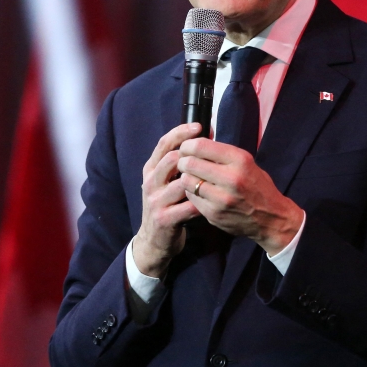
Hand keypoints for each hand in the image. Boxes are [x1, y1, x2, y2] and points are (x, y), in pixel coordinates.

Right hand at [133, 122, 202, 277]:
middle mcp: (150, 182)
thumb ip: (179, 162)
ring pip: (181, 182)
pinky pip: (189, 206)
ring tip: (216, 177)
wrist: (155, 241)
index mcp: (151, 169)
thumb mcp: (167, 181)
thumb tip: (203, 135)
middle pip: (171, 159)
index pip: (163, 143)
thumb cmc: (168, 205)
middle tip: (213, 151)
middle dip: (193, 154)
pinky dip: (203, 202)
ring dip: (200, 178)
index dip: (181, 132)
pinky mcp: (165, 218)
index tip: (200, 125)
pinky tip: (214, 200)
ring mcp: (156, 201)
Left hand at [176, 138, 303, 255]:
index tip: (186, 147)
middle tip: (184, 162)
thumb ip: (223, 154)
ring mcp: (221, 198)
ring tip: (191, 176)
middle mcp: (231, 178)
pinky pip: (191, 197)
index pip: (201, 146)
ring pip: (187, 181)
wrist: (271, 219)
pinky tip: (198, 191)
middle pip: (190, 163)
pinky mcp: (213, 214)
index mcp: (240, 160)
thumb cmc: (258, 187)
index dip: (187, 145)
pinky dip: (191, 192)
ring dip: (185, 177)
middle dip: (183, 161)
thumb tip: (197, 143)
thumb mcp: (247, 163)